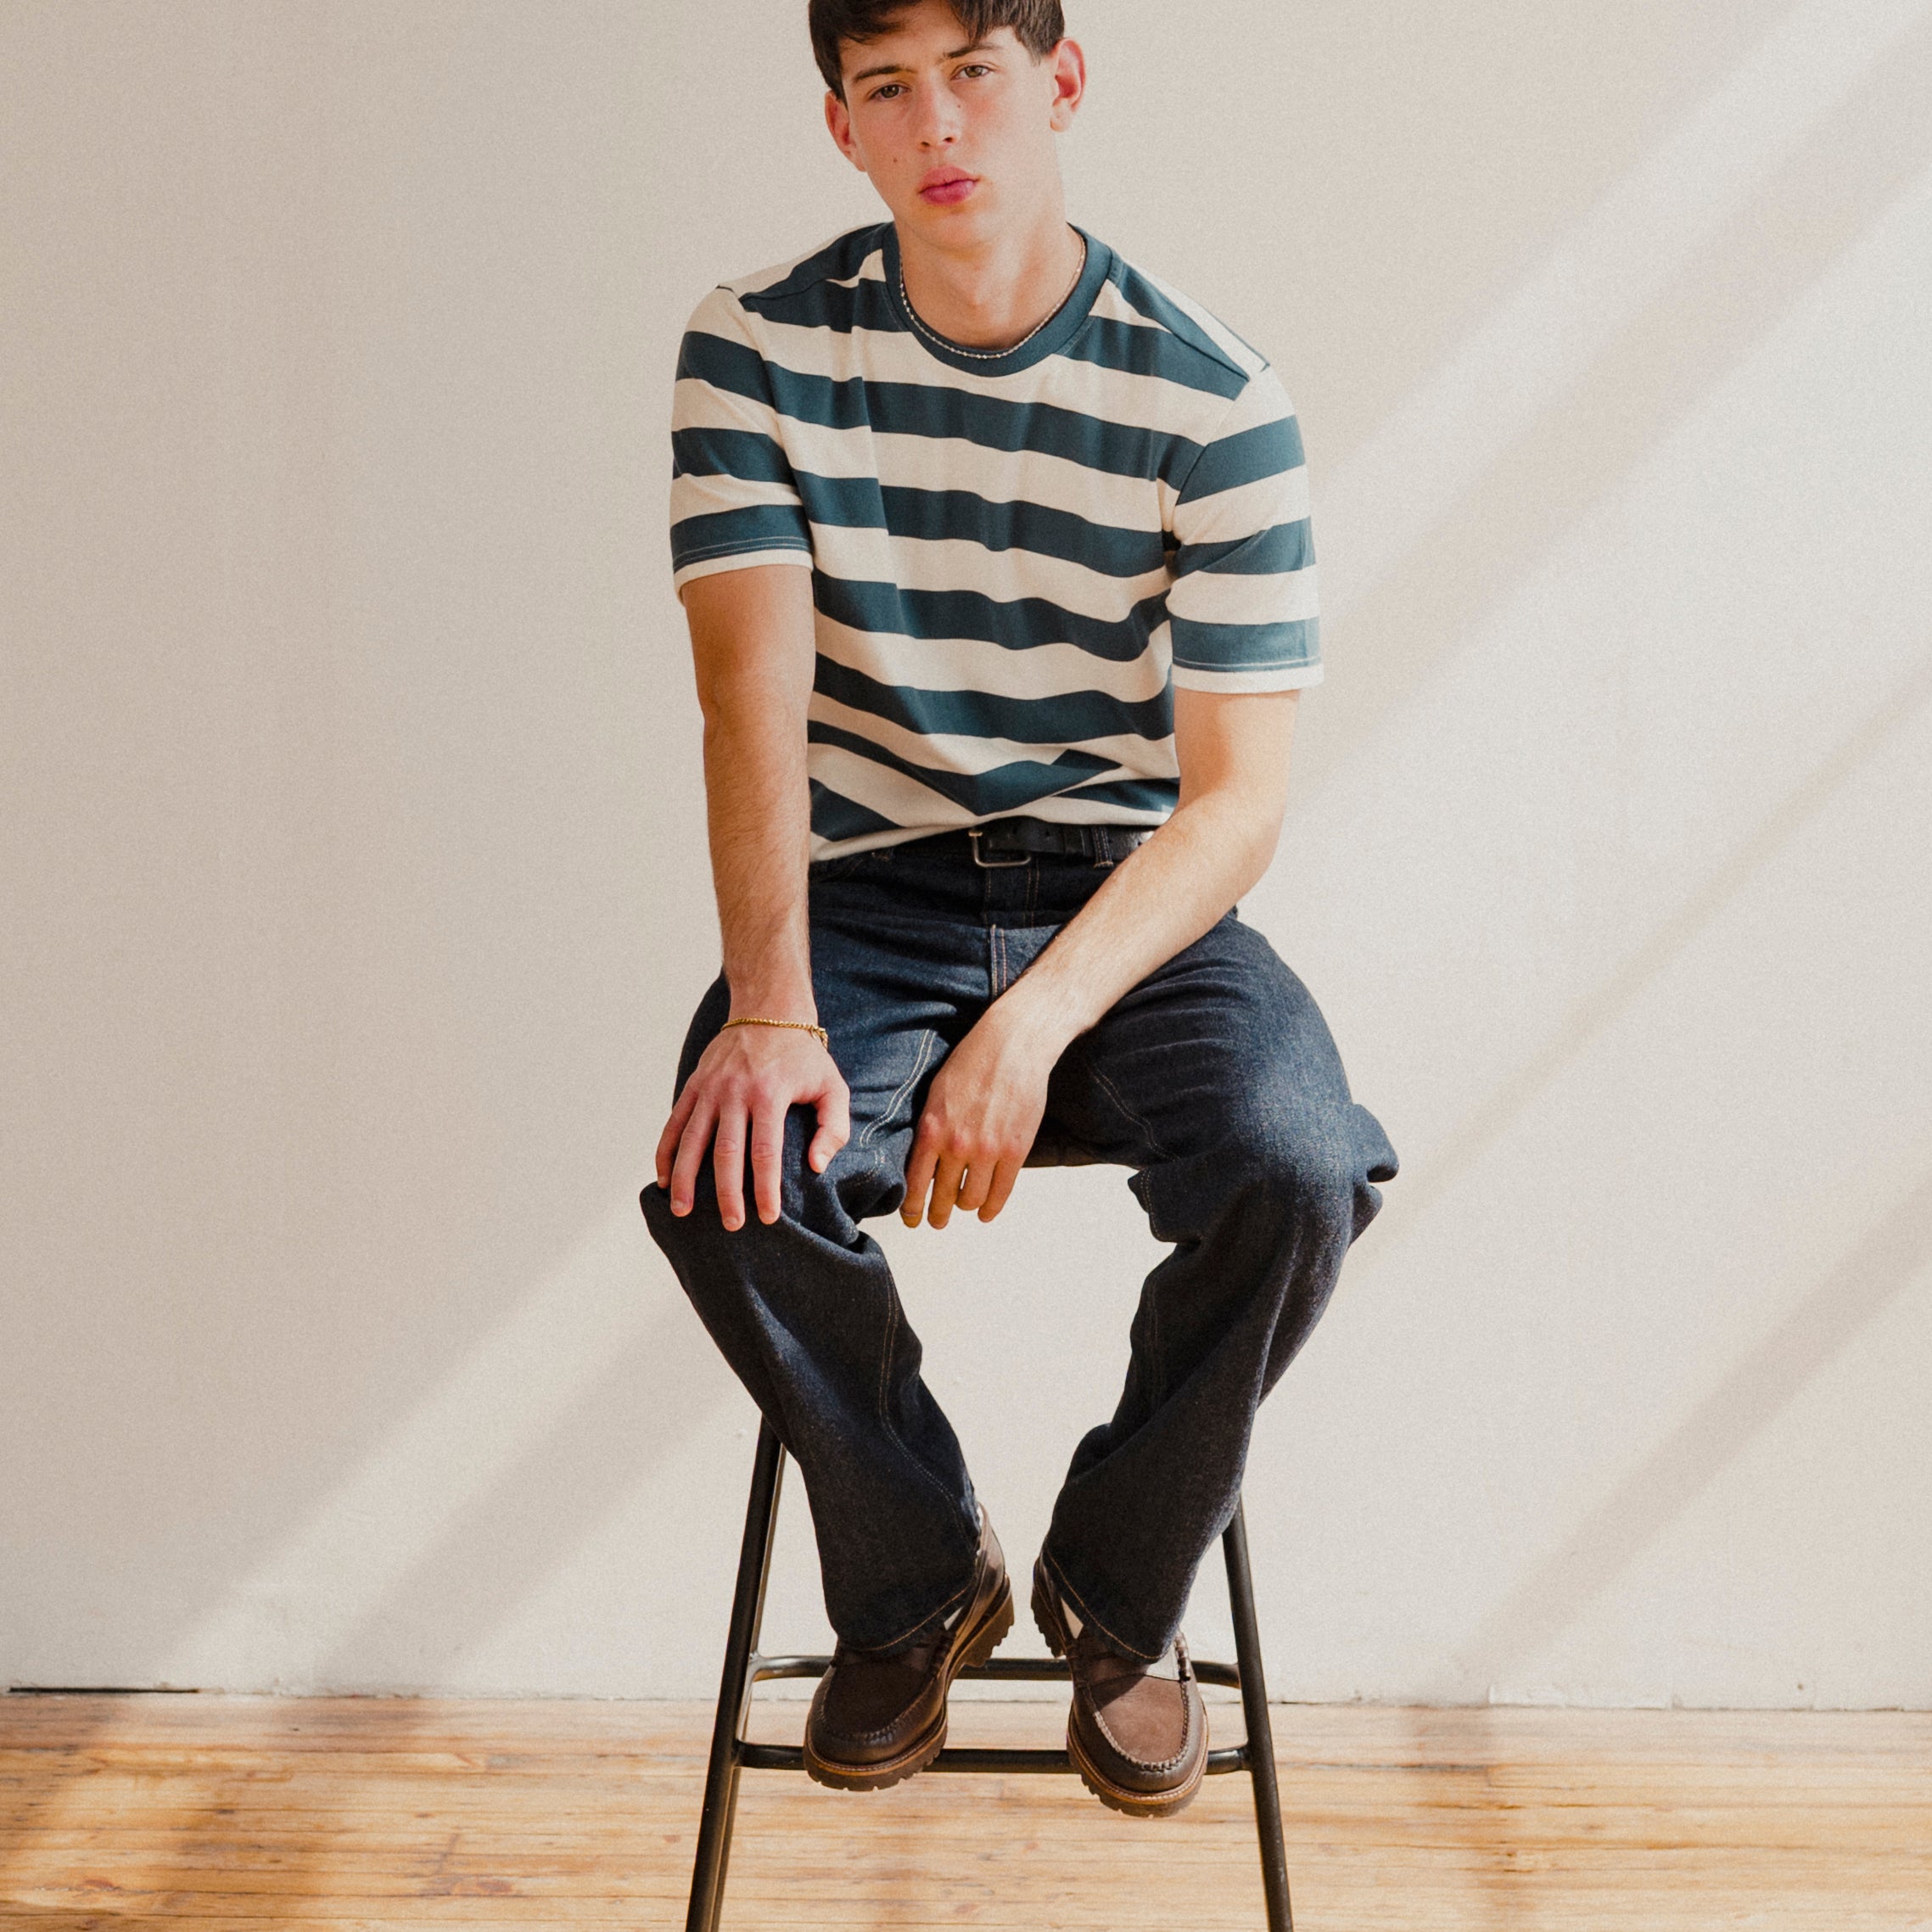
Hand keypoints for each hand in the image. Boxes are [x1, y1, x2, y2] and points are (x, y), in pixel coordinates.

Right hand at [655, 1023, 849, 1231]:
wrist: (767, 1009)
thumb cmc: (804, 1056)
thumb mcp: (832, 1085)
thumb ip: (833, 1127)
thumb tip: (816, 1167)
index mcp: (770, 1094)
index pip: (765, 1151)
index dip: (765, 1188)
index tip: (768, 1217)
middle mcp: (735, 1092)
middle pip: (726, 1152)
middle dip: (726, 1193)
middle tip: (731, 1225)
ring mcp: (710, 1088)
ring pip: (693, 1140)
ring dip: (686, 1179)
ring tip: (684, 1212)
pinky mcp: (695, 1085)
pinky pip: (675, 1123)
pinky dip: (667, 1152)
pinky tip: (664, 1180)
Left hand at [901, 1007, 1055, 1228]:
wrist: (1012, 1045)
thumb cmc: (971, 1063)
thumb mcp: (936, 1094)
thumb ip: (929, 1130)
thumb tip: (923, 1162)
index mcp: (931, 1130)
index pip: (915, 1183)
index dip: (912, 1207)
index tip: (912, 1218)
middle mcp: (957, 1145)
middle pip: (944, 1197)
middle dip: (938, 1214)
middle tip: (937, 1220)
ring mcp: (988, 1150)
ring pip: (972, 1199)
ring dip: (966, 1208)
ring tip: (965, 1208)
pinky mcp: (1015, 1150)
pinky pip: (1001, 1192)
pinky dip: (991, 1208)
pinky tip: (986, 1212)